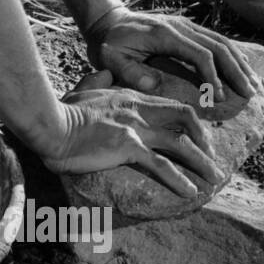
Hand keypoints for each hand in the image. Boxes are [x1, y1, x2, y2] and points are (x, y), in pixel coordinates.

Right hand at [36, 69, 223, 197]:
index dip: (191, 122)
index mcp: (131, 97)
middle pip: (185, 118)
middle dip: (204, 139)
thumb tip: (104, 72)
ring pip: (180, 144)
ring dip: (201, 163)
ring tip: (213, 180)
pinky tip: (190, 191)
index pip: (170, 105)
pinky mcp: (128, 146)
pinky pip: (161, 165)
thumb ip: (96, 80)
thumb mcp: (81, 89)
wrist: (50, 124)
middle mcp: (139, 110)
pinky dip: (179, 179)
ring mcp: (136, 128)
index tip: (200, 138)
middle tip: (212, 158)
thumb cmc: (60, 111)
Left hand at [83, 6, 259, 100]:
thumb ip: (129, 72)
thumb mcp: (109, 59)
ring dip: (239, 63)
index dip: (212, 76)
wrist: (108, 21)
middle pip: (218, 47)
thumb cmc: (108, 44)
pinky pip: (216, 40)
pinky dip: (233, 54)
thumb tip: (153, 86)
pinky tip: (244, 67)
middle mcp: (181, 26)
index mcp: (165, 34)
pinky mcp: (188, 29)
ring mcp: (186, 26)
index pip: (199, 54)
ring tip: (254, 84)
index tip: (220, 98)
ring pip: (221, 42)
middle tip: (249, 93)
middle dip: (236, 71)